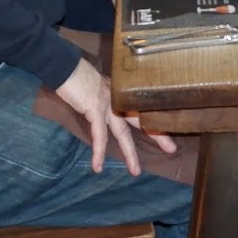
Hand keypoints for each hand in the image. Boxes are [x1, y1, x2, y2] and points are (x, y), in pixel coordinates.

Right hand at [53, 59, 175, 174]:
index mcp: (121, 94)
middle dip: (157, 135)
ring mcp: (108, 104)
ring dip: (130, 153)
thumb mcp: (99, 87)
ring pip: (123, 133)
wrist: (66, 66)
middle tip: (172, 149)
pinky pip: (99, 136)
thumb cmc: (79, 76)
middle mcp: (119, 99)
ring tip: (135, 171)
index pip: (141, 110)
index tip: (167, 131)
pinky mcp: (95, 109)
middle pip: (141, 120)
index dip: (154, 121)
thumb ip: (108, 97)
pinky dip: (99, 152)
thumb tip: (109, 109)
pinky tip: (98, 166)